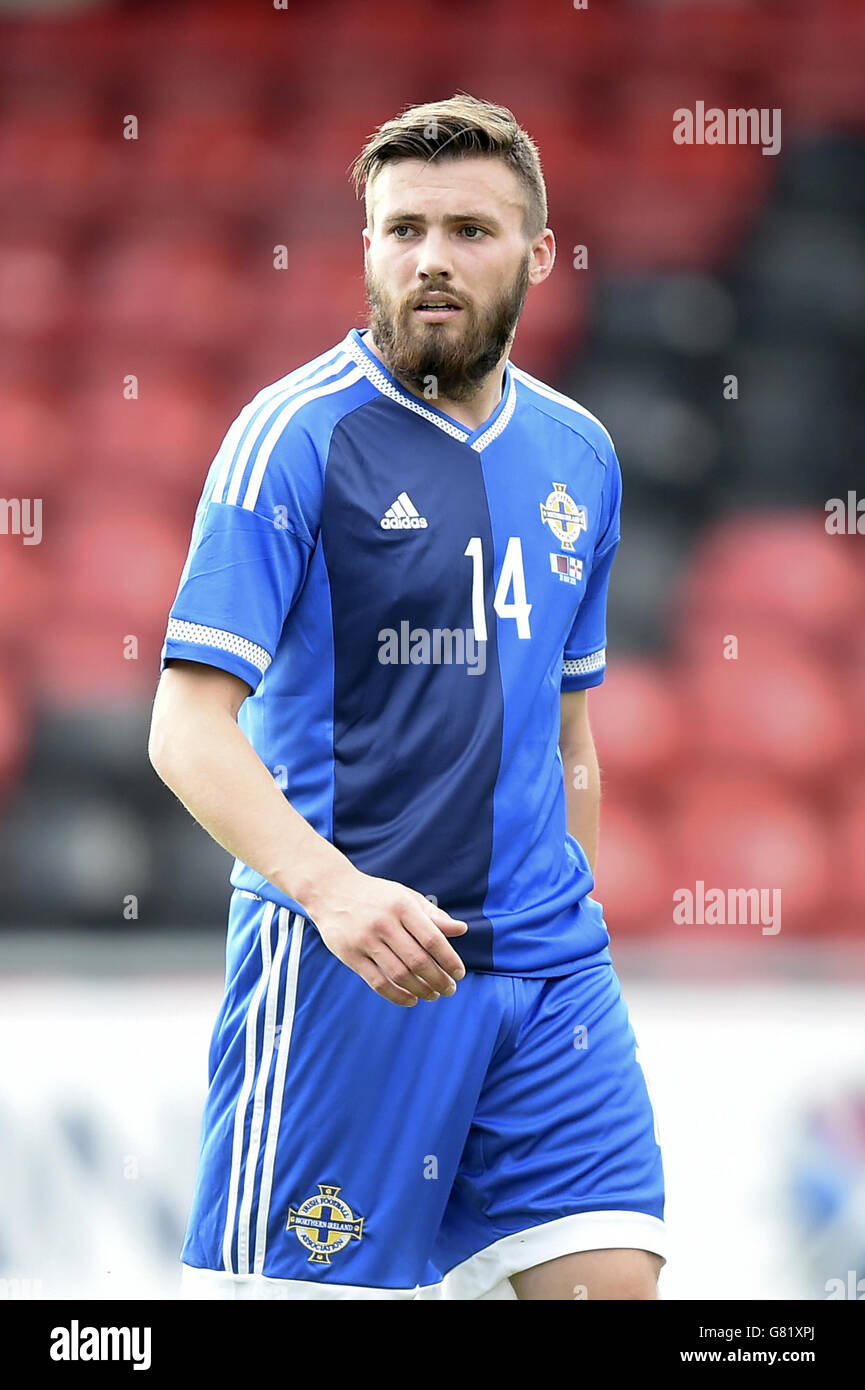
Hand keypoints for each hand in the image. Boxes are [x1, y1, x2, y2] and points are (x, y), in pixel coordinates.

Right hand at [303, 867, 468, 1006]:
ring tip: (433, 995)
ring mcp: (365, 940)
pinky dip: (397, 996)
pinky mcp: (350, 956)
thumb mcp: (406, 897)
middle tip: (450, 990)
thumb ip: (433, 915)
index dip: (448, 960)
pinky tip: (411, 999)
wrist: (332, 891)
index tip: (459, 973)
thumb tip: (462, 930)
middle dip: (438, 980)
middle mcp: (383, 923)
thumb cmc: (376, 896)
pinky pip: (377, 983)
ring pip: (399, 974)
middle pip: (417, 960)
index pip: (432, 939)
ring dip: (421, 990)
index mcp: (401, 906)